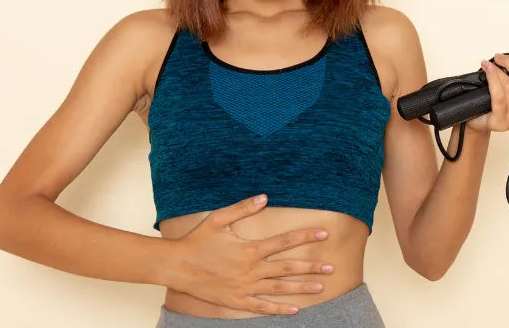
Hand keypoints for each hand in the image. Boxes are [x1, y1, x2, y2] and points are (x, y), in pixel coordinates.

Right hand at [164, 194, 333, 315]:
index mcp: (250, 249)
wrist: (178, 266)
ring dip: (301, 287)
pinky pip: (262, 307)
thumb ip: (242, 208)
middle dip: (311, 266)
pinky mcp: (237, 300)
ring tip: (321, 287)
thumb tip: (264, 197)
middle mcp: (251, 269)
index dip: (305, 236)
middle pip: (287, 267)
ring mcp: (245, 287)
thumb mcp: (218, 219)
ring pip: (279, 288)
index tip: (324, 233)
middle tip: (330, 267)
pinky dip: (278, 309)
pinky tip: (294, 310)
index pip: (284, 241)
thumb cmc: (197, 241)